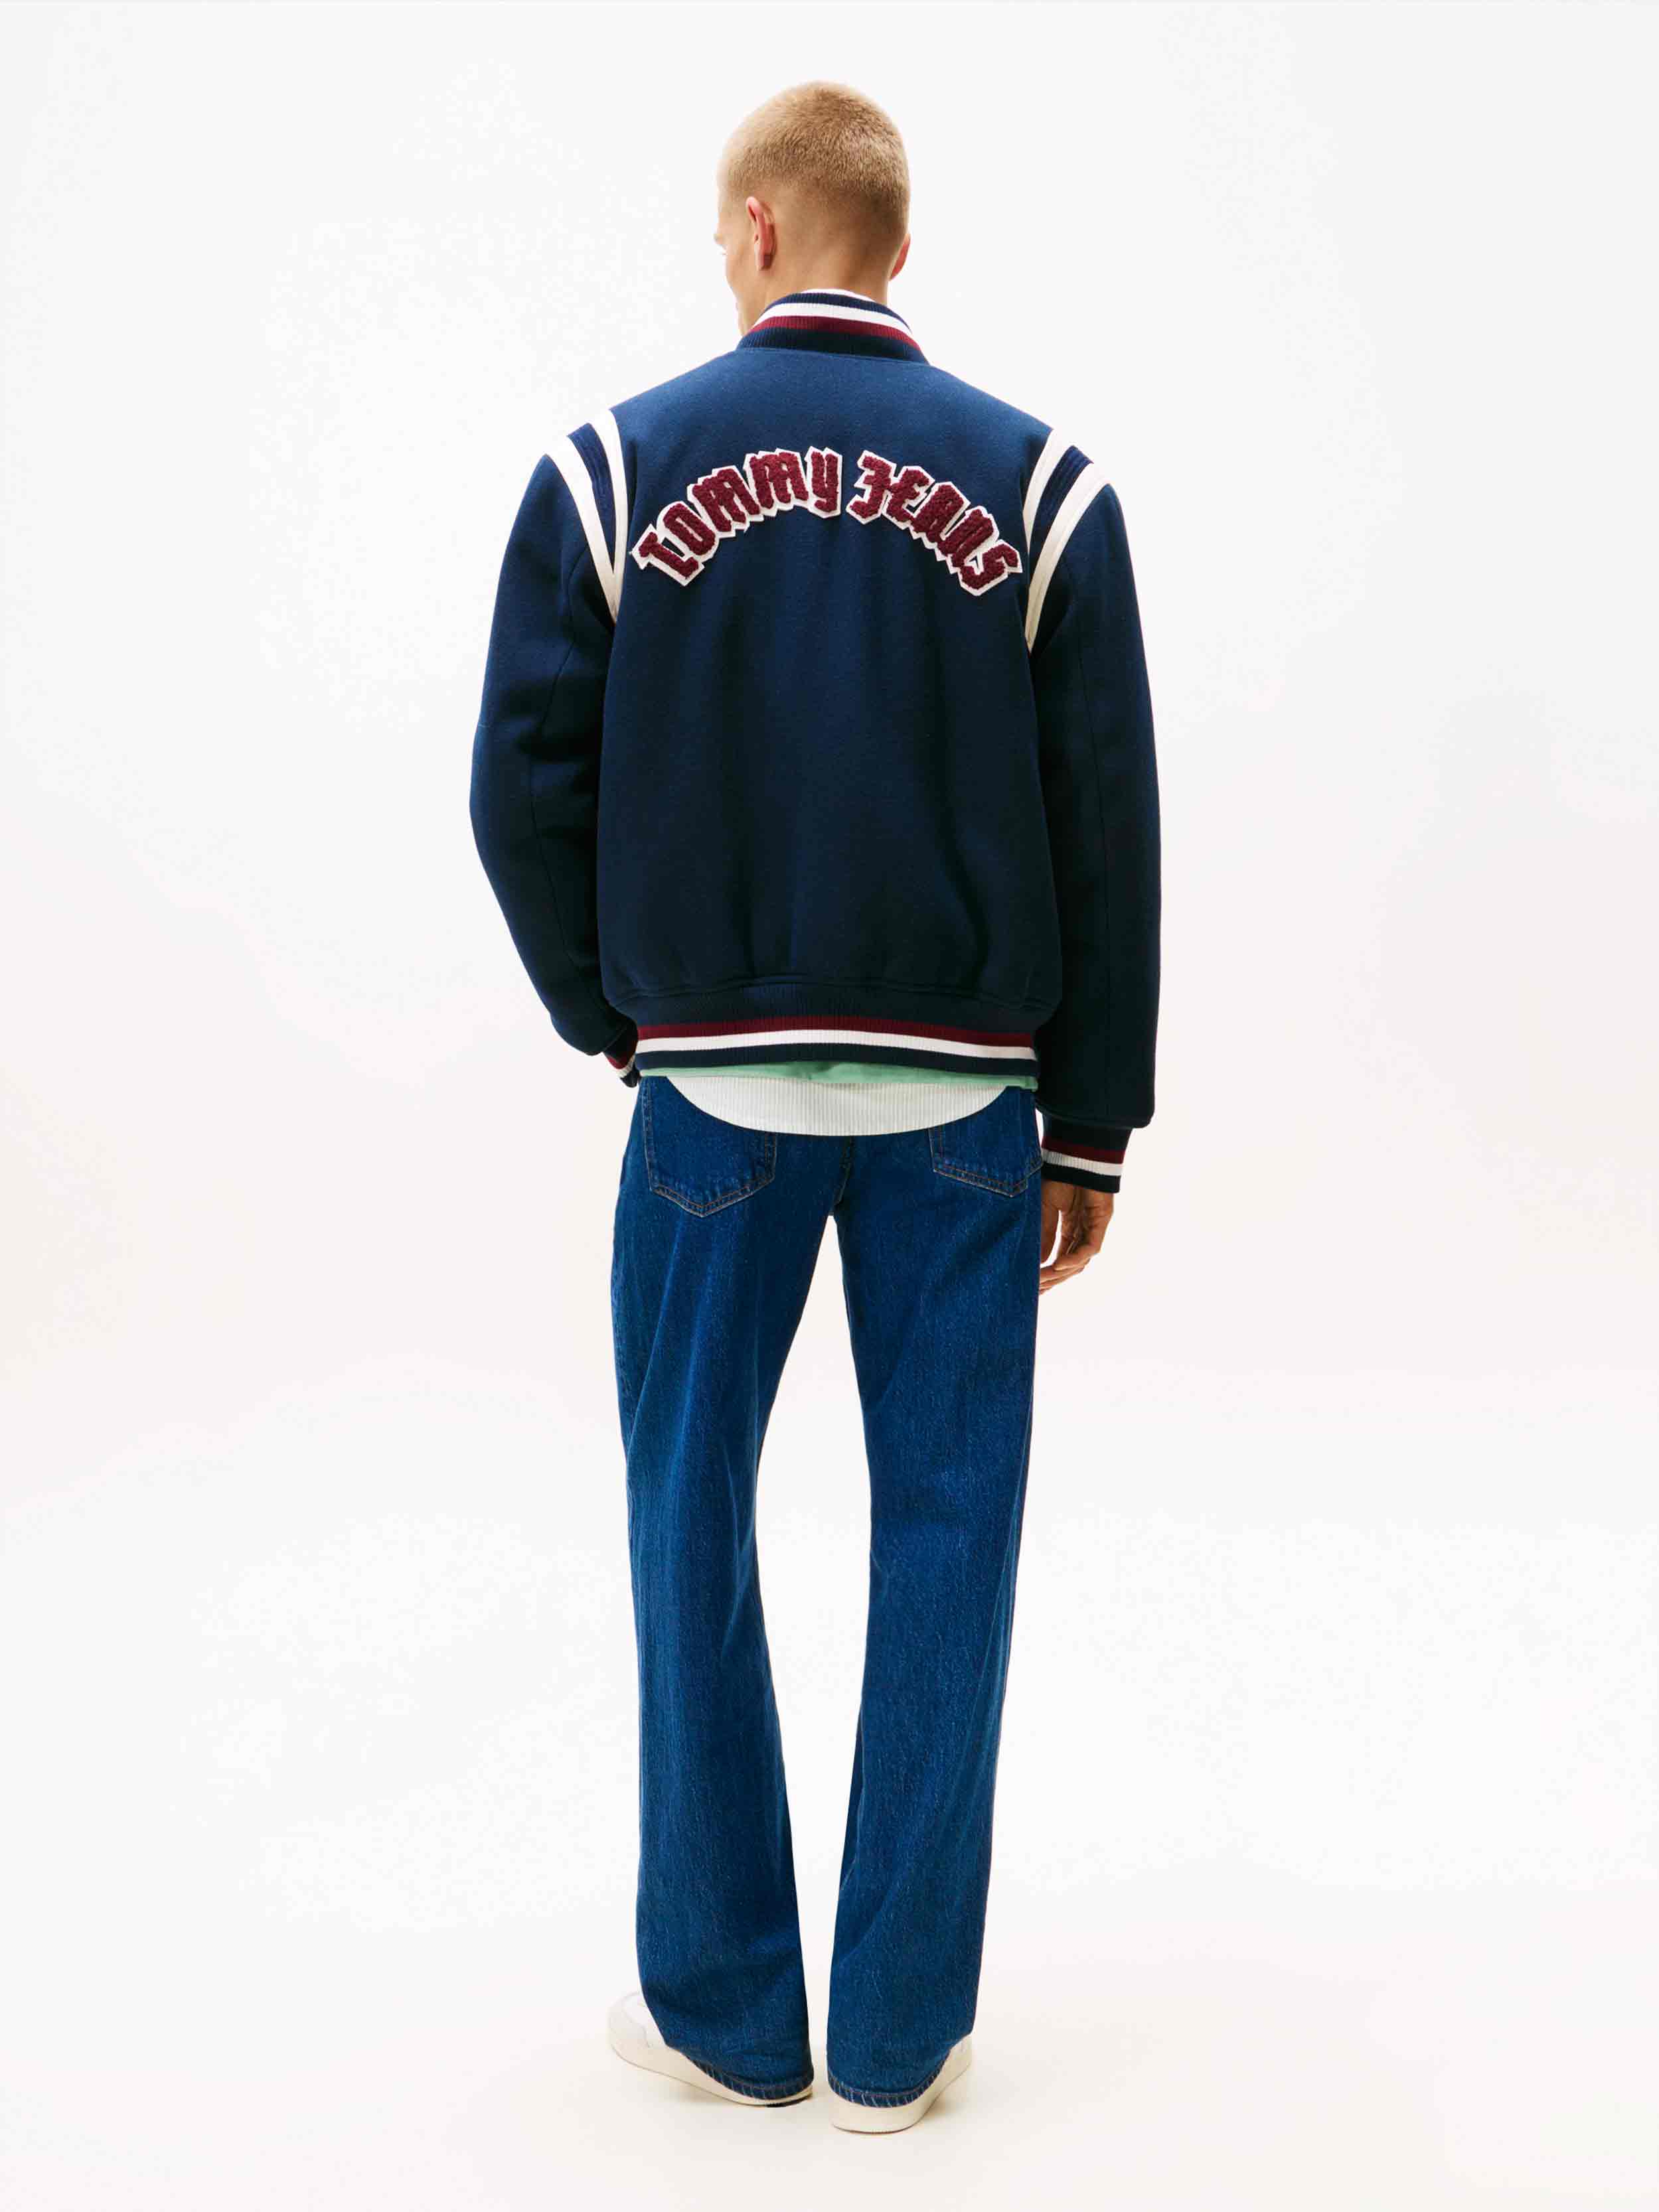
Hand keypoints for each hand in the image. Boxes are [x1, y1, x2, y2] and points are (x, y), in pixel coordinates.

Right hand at [1039, 1179, 1113, 1294]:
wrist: (1076, 1155)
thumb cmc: (1060, 1177)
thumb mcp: (1045, 1209)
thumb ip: (1044, 1234)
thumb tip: (1037, 1261)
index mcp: (1070, 1228)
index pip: (1061, 1257)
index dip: (1049, 1272)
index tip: (1034, 1285)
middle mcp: (1082, 1231)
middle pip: (1070, 1264)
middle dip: (1053, 1278)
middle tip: (1036, 1290)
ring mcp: (1093, 1228)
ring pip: (1080, 1260)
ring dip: (1061, 1272)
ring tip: (1043, 1280)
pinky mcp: (1101, 1222)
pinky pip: (1089, 1247)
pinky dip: (1074, 1258)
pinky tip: (1058, 1264)